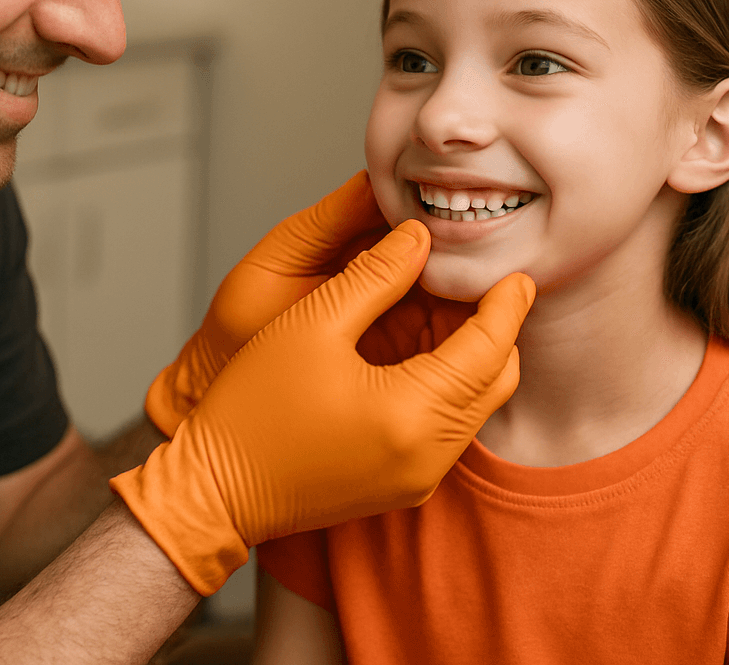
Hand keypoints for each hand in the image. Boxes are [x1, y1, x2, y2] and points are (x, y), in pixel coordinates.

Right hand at [111, 222, 535, 593]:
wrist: (214, 489)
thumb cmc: (252, 408)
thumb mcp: (313, 322)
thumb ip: (376, 274)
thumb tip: (419, 239)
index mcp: (411, 413)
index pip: (488, 349)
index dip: (506, 304)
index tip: (514, 271)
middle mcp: (427, 456)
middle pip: (495, 382)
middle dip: (496, 330)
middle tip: (479, 283)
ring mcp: (417, 478)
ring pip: (476, 408)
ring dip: (473, 359)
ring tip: (446, 309)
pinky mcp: (402, 486)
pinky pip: (449, 431)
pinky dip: (449, 389)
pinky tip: (419, 354)